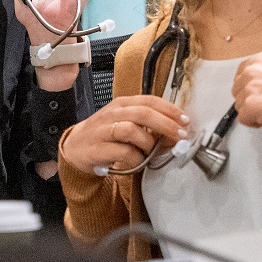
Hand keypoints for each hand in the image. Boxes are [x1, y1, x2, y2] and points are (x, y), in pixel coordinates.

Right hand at [60, 96, 187, 175]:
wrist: (76, 148)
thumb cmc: (106, 135)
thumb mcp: (127, 124)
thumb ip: (150, 126)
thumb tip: (176, 133)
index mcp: (122, 104)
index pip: (149, 100)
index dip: (169, 110)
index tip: (184, 121)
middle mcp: (112, 114)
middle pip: (143, 113)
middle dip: (165, 125)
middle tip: (179, 136)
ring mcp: (103, 130)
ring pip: (131, 129)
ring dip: (148, 142)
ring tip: (152, 151)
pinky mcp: (97, 148)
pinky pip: (123, 151)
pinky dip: (135, 157)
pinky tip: (138, 161)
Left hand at [231, 54, 261, 129]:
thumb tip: (257, 83)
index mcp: (259, 61)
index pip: (240, 74)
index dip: (248, 86)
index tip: (256, 93)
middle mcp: (251, 72)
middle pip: (237, 91)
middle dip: (250, 99)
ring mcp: (249, 89)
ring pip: (240, 106)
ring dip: (253, 111)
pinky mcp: (250, 107)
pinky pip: (243, 119)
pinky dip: (254, 122)